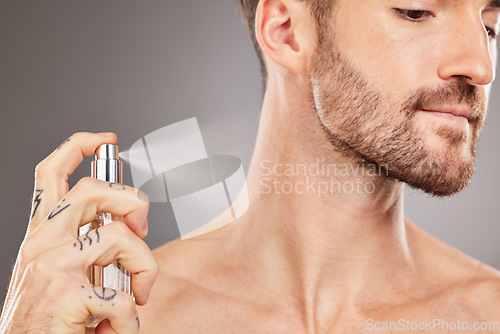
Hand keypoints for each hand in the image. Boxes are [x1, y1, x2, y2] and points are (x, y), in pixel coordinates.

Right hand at [0, 132, 157, 332]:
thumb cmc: (51, 318)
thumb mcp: (61, 271)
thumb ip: (87, 244)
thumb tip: (129, 225)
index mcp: (42, 234)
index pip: (51, 173)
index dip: (79, 146)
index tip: (106, 138)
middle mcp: (42, 243)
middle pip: (92, 190)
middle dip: (132, 201)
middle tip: (142, 230)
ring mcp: (52, 266)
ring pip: (118, 236)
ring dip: (144, 266)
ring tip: (139, 293)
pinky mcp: (65, 295)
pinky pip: (120, 296)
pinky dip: (131, 317)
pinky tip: (120, 327)